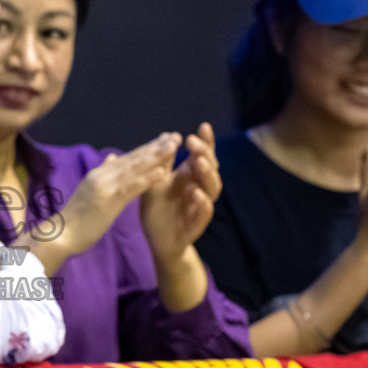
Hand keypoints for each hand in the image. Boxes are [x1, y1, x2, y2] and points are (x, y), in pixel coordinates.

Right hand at [43, 133, 178, 262]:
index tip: (165, 140)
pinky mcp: (108, 199)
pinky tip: (162, 172)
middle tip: (176, 136)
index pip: (128, 158)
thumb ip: (103, 174)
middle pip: (134, 158)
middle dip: (156, 147)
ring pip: (135, 168)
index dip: (148, 148)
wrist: (60, 233)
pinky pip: (131, 186)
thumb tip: (112, 157)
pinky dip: (147, 178)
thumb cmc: (77, 217)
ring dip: (156, 156)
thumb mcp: (91, 191)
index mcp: (100, 173)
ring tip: (173, 146)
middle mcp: (103, 174)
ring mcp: (105, 185)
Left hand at [138, 122, 220, 261]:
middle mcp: (199, 188)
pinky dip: (203, 203)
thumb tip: (167, 136)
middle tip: (194, 142)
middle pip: (210, 167)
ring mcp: (200, 206)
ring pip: (212, 188)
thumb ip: (162, 163)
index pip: (202, 155)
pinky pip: (205, 213)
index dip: (206, 142)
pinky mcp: (197, 224)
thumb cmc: (158, 209)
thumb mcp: (155, 182)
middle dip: (205, 153)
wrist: (158, 241)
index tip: (203, 126)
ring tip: (198, 162)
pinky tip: (196, 193)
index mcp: (190, 176)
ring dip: (207, 174)